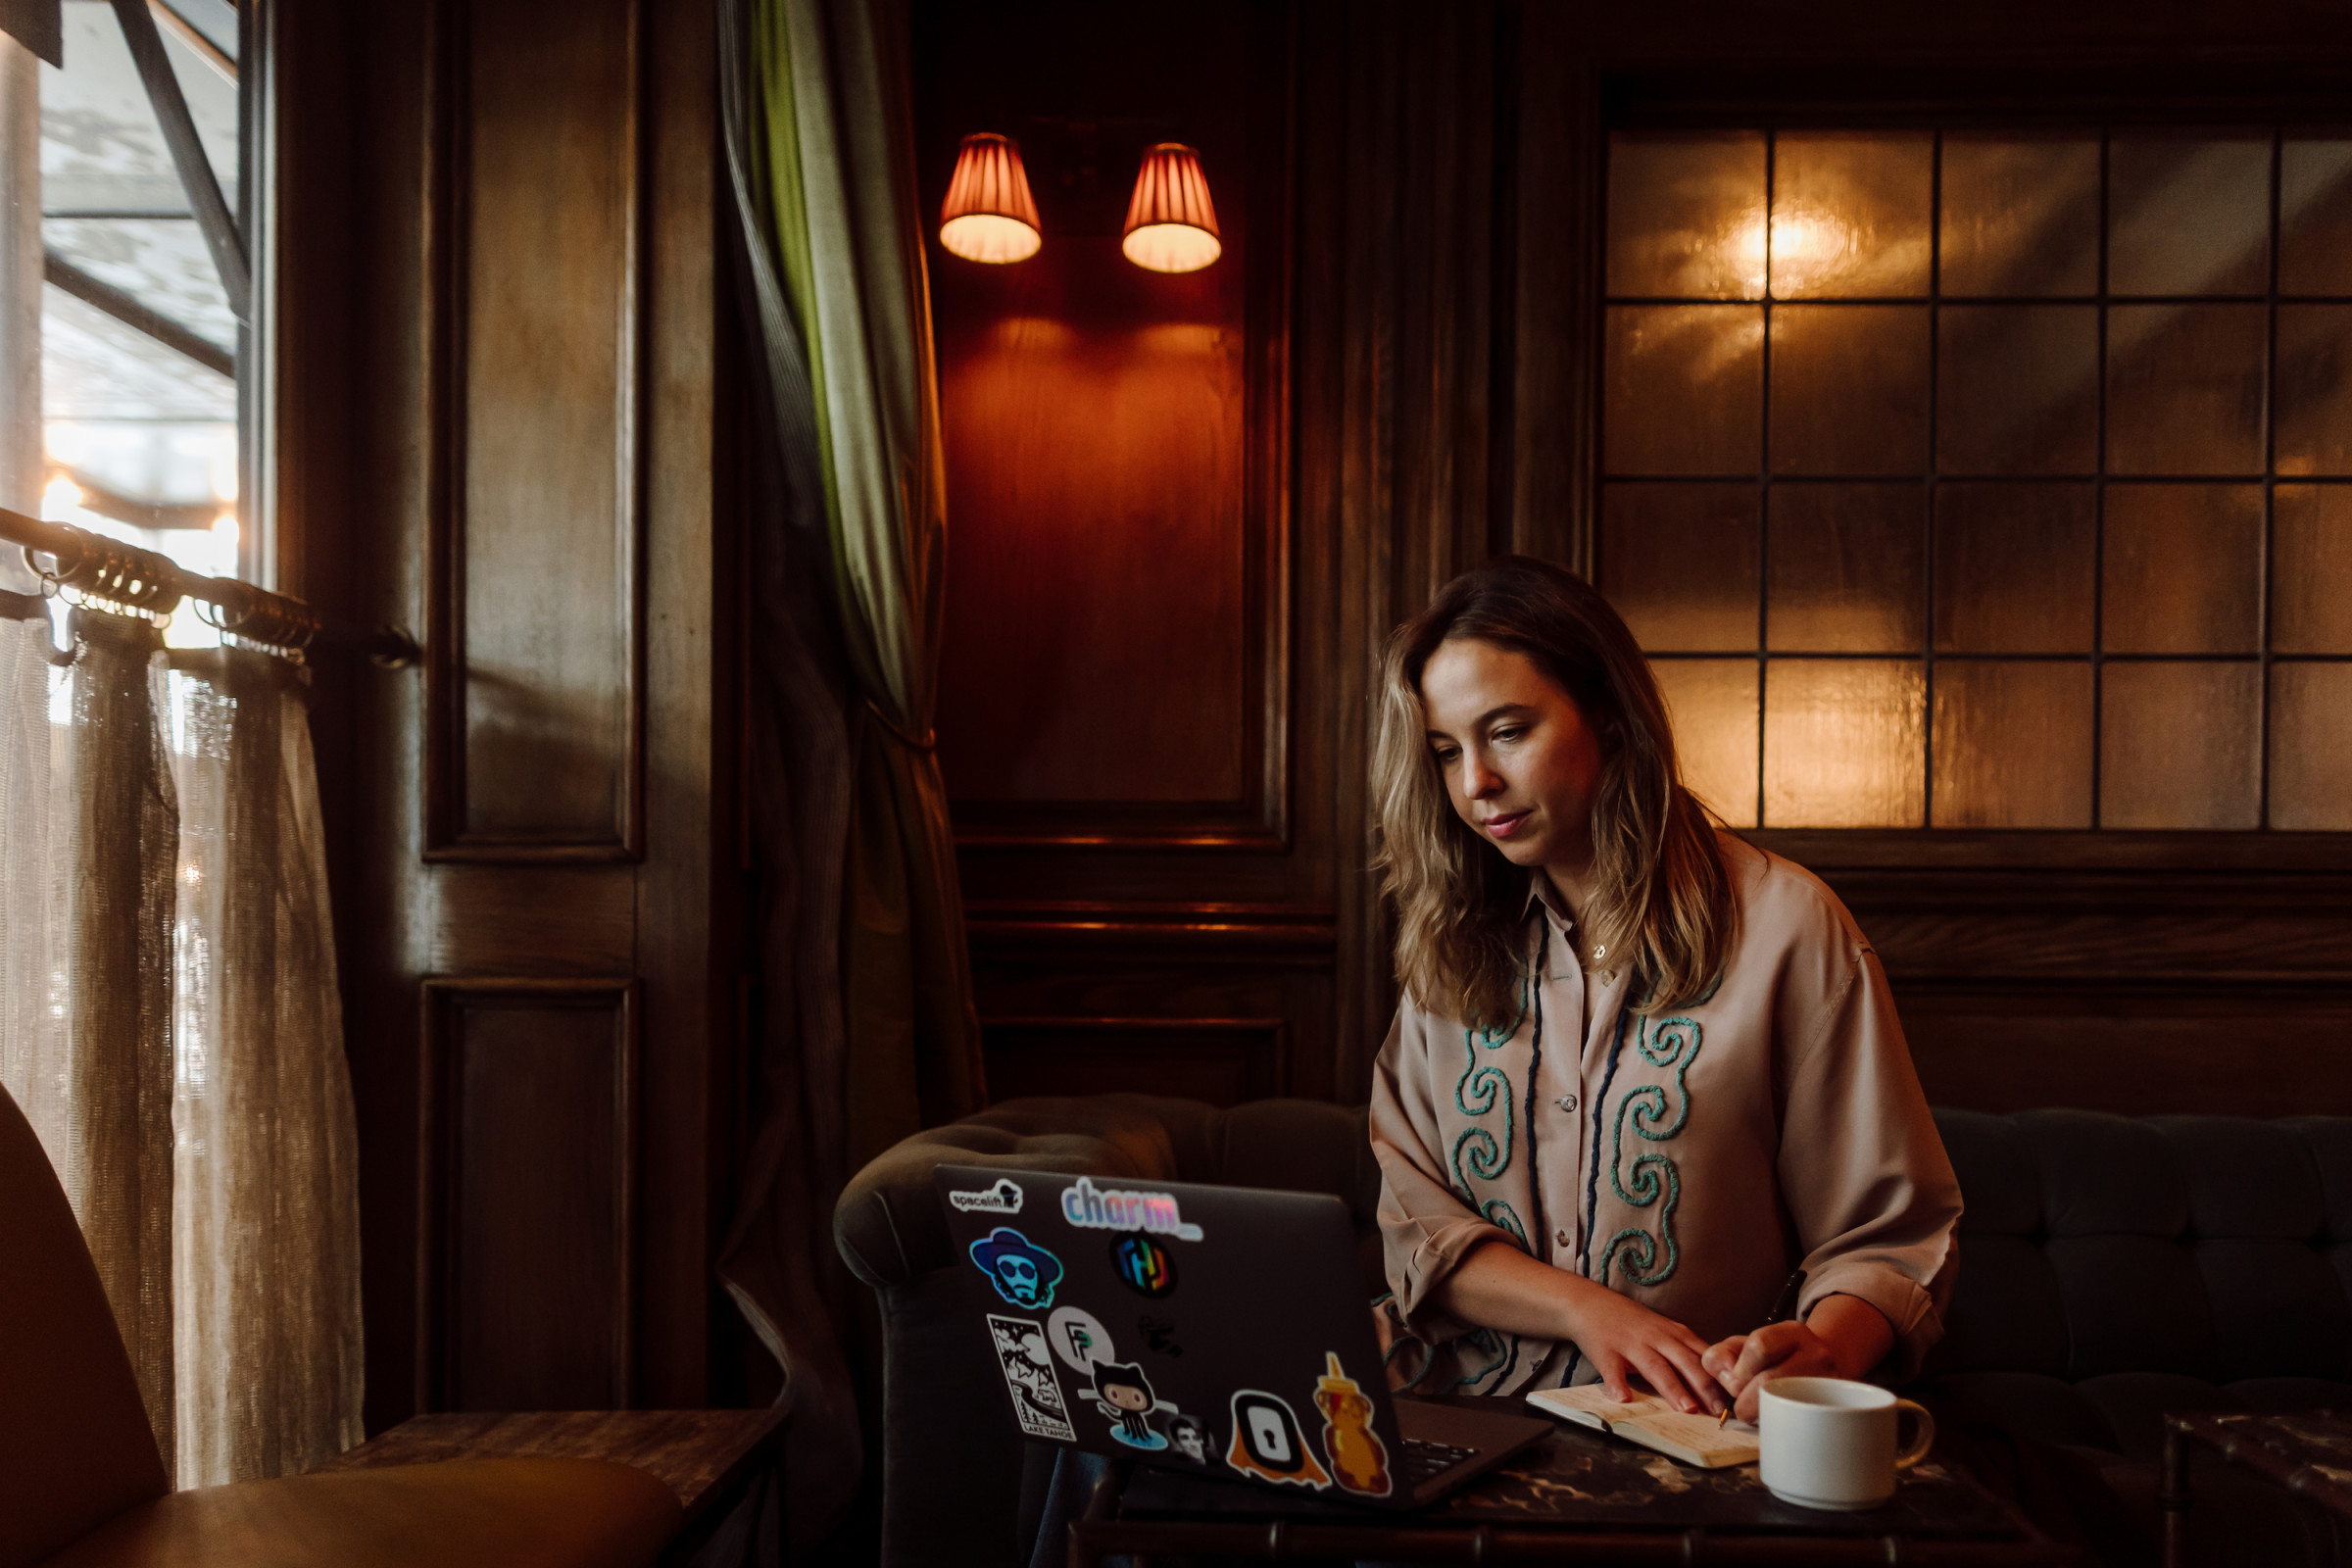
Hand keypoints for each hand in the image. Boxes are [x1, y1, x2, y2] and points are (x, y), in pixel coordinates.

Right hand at [1558, 1283, 1727, 1416]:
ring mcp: (1630, 1343)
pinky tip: (1624, 1399)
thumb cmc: (1631, 1322)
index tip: (1740, 1393)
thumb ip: (1687, 1352)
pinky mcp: (1605, 1350)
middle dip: (1705, 1386)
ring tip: (1686, 1408)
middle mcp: (1656, 1337)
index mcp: (1674, 1334)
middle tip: (1720, 1410)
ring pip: (1656, 1366)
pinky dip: (1618, 1384)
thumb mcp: (1664, 1330)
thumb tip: (1718, 1382)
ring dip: (1672, 1388)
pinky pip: (1613, 1370)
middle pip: (1685, 1362)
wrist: (1589, 1303)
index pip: (1704, 1356)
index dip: (1722, 1375)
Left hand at [1702, 1296, 1892, 1423]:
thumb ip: (1722, 1356)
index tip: (1735, 1384)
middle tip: (1743, 1408)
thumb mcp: (1746, 1346)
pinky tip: (1777, 1422)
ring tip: (1760, 1415)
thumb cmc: (1775, 1359)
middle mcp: (1817, 1354)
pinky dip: (1780, 1426)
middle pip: (1769, 1380)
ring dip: (1761, 1416)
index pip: (1758, 1345)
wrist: (1825, 1369)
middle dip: (1745, 1400)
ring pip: (1785, 1406)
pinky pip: (1800, 1424)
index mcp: (1793, 1333)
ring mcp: (1830, 1383)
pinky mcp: (1834, 1411)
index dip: (1739, 1369)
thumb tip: (1726, 1379)